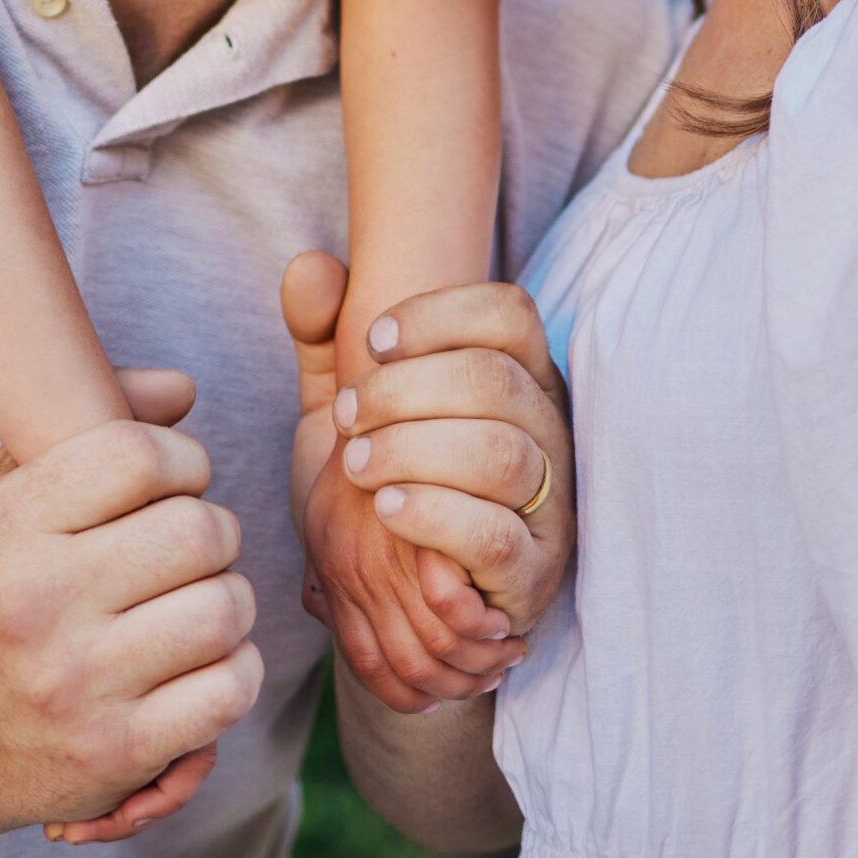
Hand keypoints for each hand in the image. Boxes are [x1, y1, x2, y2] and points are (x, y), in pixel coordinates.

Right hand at [0, 370, 262, 846]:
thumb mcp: (11, 497)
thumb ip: (95, 420)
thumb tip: (183, 388)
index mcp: (4, 527)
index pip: (138, 455)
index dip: (182, 459)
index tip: (174, 482)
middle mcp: (35, 604)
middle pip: (198, 531)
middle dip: (212, 531)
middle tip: (189, 549)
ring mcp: (77, 685)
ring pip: (225, 608)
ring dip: (229, 600)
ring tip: (196, 603)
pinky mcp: (118, 751)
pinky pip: (231, 686)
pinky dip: (235, 669)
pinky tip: (200, 662)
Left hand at [282, 255, 525, 710]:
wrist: (398, 592)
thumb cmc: (386, 475)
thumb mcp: (348, 403)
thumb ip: (325, 334)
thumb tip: (308, 266)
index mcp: (518, 372)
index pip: (508, 313)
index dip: (438, 316)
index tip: (370, 340)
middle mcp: (547, 427)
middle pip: (493, 380)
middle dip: (404, 390)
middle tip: (345, 416)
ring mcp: (549, 501)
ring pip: (500, 453)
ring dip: (413, 451)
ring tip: (355, 465)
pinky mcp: (534, 571)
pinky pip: (497, 536)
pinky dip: (435, 516)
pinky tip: (385, 507)